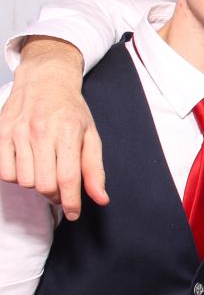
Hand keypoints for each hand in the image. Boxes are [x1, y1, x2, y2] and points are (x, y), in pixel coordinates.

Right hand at [0, 37, 107, 219]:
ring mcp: (17, 132)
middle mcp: (40, 131)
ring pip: (24, 181)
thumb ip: (95, 169)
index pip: (68, 177)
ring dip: (37, 184)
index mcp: (68, 131)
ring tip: (46, 171)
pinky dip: (16, 176)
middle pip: (45, 184)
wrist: (44, 80)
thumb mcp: (91, 135)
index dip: (71, 202)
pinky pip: (4, 172)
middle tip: (62, 191)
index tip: (74, 214)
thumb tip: (101, 199)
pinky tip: (28, 165)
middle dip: (55, 195)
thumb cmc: (71, 110)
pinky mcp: (0, 133)